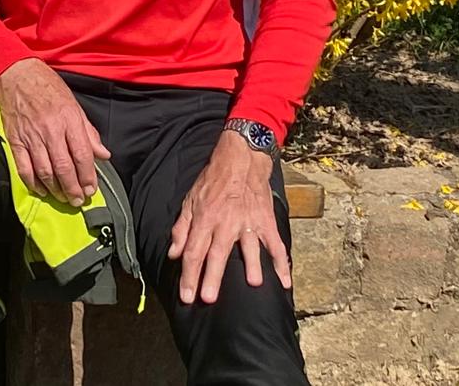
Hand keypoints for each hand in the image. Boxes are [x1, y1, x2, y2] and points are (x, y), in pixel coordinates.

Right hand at [0, 58, 109, 205]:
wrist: (17, 76)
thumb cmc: (48, 88)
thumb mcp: (74, 105)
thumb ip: (89, 133)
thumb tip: (103, 154)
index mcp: (69, 120)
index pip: (82, 154)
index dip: (88, 176)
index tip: (92, 189)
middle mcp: (51, 130)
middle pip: (64, 167)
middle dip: (73, 188)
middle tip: (79, 200)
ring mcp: (31, 136)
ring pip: (45, 171)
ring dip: (56, 189)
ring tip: (64, 198)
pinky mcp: (15, 141)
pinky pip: (24, 168)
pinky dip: (33, 183)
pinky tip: (42, 190)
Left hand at [168, 131, 291, 304]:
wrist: (240, 159)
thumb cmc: (213, 181)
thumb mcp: (189, 201)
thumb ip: (181, 229)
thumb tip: (174, 254)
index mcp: (205, 220)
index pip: (194, 252)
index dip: (189, 276)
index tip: (187, 297)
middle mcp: (226, 224)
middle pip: (217, 255)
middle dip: (212, 278)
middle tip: (208, 299)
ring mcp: (248, 223)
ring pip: (248, 248)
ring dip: (251, 266)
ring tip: (252, 284)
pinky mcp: (265, 222)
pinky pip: (275, 244)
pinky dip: (281, 262)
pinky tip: (284, 280)